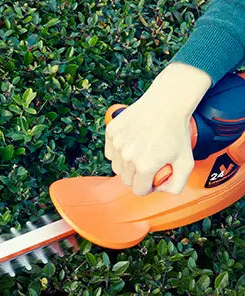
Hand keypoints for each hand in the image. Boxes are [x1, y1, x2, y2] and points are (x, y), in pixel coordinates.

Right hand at [104, 62, 211, 194]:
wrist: (167, 104)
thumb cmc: (177, 131)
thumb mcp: (186, 162)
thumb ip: (177, 185)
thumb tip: (161, 191)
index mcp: (145, 167)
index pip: (138, 191)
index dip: (147, 188)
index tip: (152, 180)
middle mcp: (127, 157)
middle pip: (126, 180)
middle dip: (137, 177)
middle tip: (148, 165)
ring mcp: (117, 145)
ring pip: (116, 167)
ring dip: (126, 166)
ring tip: (140, 153)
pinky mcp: (111, 133)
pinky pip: (110, 152)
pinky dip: (118, 152)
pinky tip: (131, 143)